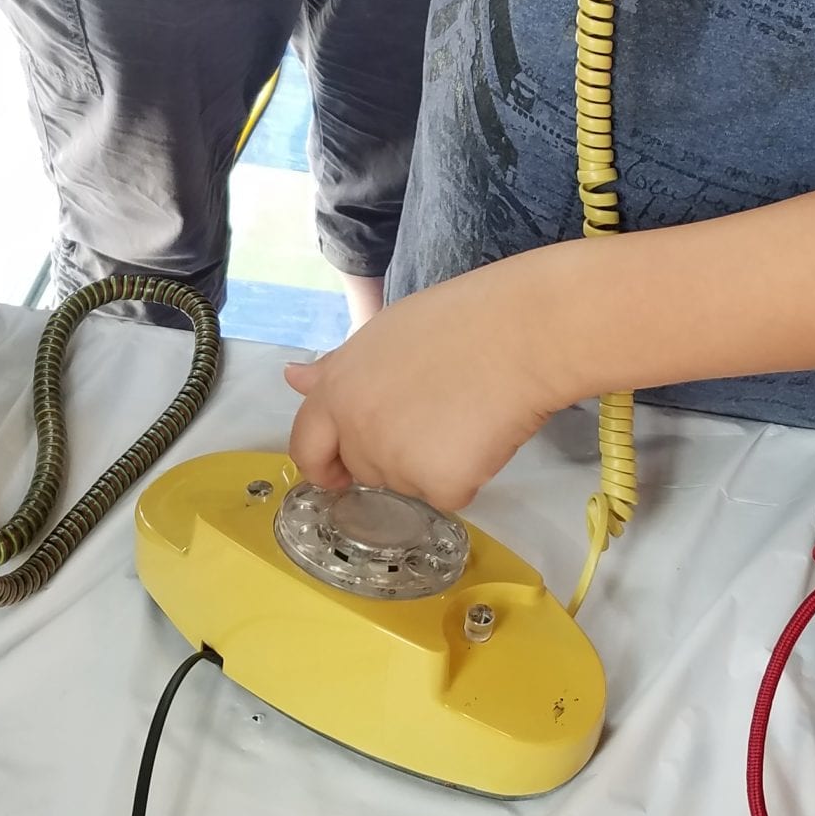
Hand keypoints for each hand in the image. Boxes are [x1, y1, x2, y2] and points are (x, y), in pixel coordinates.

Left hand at [284, 261, 576, 513]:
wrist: (521, 332)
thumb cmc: (461, 320)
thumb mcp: (384, 332)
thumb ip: (338, 367)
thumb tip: (293, 378)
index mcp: (337, 389)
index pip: (306, 445)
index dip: (322, 463)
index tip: (339, 472)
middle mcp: (356, 431)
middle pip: (364, 468)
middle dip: (392, 456)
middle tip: (435, 417)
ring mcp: (395, 463)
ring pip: (408, 483)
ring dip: (432, 463)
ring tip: (467, 411)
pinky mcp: (439, 486)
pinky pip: (449, 495)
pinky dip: (468, 474)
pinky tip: (486, 433)